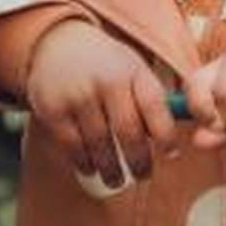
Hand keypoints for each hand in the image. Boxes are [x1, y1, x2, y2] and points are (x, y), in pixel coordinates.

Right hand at [23, 20, 177, 186]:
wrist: (58, 44)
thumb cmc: (107, 64)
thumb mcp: (134, 68)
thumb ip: (152, 98)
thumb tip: (172, 137)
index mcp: (133, 72)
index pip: (155, 107)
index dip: (166, 134)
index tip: (172, 155)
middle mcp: (107, 83)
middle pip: (129, 131)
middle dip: (139, 160)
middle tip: (144, 176)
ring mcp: (79, 97)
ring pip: (100, 143)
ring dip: (111, 168)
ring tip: (117, 181)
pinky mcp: (53, 110)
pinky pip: (72, 145)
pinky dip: (83, 161)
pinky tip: (90, 168)